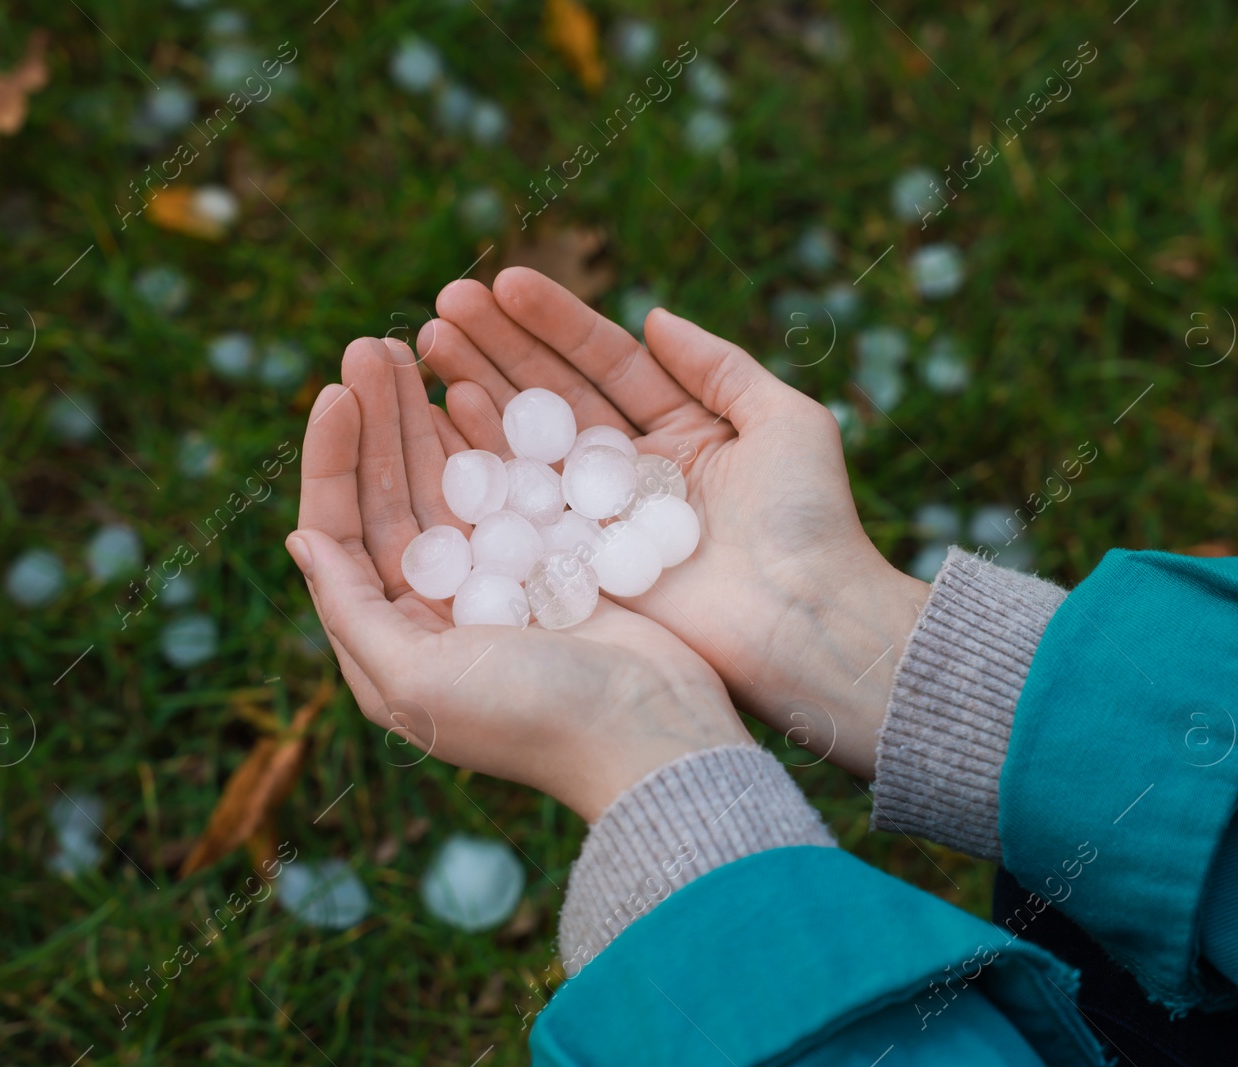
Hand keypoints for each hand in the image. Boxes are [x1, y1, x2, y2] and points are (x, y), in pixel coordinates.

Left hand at [286, 337, 751, 820]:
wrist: (651, 739)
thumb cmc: (530, 720)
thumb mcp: (414, 682)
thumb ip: (351, 612)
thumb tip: (302, 540)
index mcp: (392, 635)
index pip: (341, 529)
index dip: (333, 459)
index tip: (337, 392)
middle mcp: (436, 603)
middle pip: (391, 491)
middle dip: (379, 417)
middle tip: (372, 343)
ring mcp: (496, 575)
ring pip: (446, 476)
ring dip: (425, 412)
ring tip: (413, 343)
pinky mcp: (552, 557)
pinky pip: (507, 480)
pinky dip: (489, 433)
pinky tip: (473, 385)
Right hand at [419, 270, 930, 779]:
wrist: (806, 624)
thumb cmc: (809, 522)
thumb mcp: (786, 423)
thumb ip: (721, 366)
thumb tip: (655, 315)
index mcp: (681, 431)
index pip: (605, 362)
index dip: (554, 321)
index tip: (504, 281)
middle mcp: (631, 470)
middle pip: (554, 395)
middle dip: (499, 348)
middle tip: (443, 306)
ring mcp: (600, 517)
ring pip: (528, 441)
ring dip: (478, 389)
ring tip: (428, 343)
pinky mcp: (579, 563)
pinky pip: (522, 502)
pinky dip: (483, 457)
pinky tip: (446, 408)